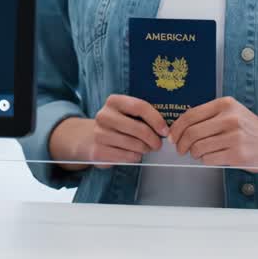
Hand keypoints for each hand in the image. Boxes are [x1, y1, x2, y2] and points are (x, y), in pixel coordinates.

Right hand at [52, 94, 169, 168]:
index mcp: (113, 101)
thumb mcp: (127, 114)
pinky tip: (133, 154)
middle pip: (138, 128)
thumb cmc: (119, 125)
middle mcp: (104, 115)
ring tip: (145, 148)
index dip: (156, 119)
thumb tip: (166, 128)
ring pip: (134, 145)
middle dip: (153, 139)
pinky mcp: (98, 151)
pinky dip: (135, 157)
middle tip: (158, 144)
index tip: (165, 131)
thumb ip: (143, 116)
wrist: (92, 138)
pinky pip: (126, 156)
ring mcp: (99, 134)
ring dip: (145, 149)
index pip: (139, 107)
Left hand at [168, 97, 257, 172]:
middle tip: (181, 149)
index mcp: (225, 105)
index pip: (190, 115)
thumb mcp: (231, 112)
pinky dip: (205, 160)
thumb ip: (208, 116)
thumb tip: (178, 129)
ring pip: (199, 148)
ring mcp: (234, 137)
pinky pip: (209, 159)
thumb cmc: (250, 128)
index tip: (172, 136)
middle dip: (181, 144)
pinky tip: (211, 157)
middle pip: (191, 133)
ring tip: (198, 153)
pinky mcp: (238, 154)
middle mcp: (230, 119)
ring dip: (194, 153)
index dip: (176, 128)